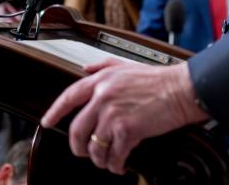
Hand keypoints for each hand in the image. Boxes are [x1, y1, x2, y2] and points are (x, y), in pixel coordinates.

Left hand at [41, 60, 206, 173]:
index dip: (54, 112)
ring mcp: (113, 115)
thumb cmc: (158, 79)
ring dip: (99, 159)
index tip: (48, 122)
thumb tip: (86, 69)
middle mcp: (103, 98)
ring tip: (108, 160)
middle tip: (84, 152)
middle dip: (78, 147)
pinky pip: (114, 156)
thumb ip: (103, 66)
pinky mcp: (127, 131)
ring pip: (94, 147)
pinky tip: (120, 165)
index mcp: (100, 81)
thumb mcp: (126, 65)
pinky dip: (116, 165)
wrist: (181, 89)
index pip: (68, 98)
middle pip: (77, 130)